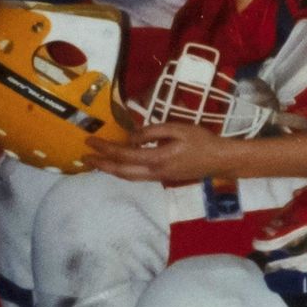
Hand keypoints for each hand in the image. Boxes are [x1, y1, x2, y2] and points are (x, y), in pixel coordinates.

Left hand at [88, 121, 233, 183]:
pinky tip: (120, 165)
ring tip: (97, 162)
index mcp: (157, 158)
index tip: (90, 140)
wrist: (220, 160)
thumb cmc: (202, 141)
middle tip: (85, 157)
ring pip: (128, 177)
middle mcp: (154, 172)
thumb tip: (131, 136)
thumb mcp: (178, 128)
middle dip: (101, 164)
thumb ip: (153, 131)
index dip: (105, 148)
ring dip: (110, 170)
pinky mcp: (163, 178)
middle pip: (121, 171)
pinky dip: (123, 171)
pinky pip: (137, 176)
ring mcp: (159, 177)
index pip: (124, 154)